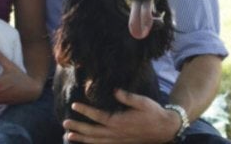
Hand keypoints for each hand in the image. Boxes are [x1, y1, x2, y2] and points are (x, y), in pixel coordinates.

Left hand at [63, 90, 179, 142]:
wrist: (166, 128)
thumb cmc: (153, 112)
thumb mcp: (142, 101)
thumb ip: (127, 97)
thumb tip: (114, 90)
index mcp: (120, 122)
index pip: (98, 117)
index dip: (85, 111)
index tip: (74, 105)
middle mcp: (117, 133)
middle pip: (93, 132)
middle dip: (78, 128)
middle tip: (64, 123)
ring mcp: (119, 141)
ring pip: (96, 142)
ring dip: (81, 139)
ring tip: (68, 136)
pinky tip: (85, 143)